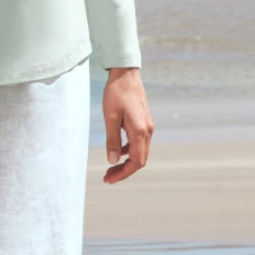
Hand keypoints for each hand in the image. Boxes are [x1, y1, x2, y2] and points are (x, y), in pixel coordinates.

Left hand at [101, 67, 154, 183]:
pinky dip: (128, 151)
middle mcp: (147, 131)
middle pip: (139, 160)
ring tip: (110, 168)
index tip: (109, 179)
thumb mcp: (110, 117)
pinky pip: (138, 143)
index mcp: (140, 131)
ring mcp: (147, 127)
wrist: (126, 74)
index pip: (136, 161)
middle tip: (107, 178)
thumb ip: (112, 140)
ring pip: (140, 152)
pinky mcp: (144, 123)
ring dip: (126, 163)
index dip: (124, 173)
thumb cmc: (116, 93)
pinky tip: (116, 152)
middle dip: (124, 171)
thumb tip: (112, 161)